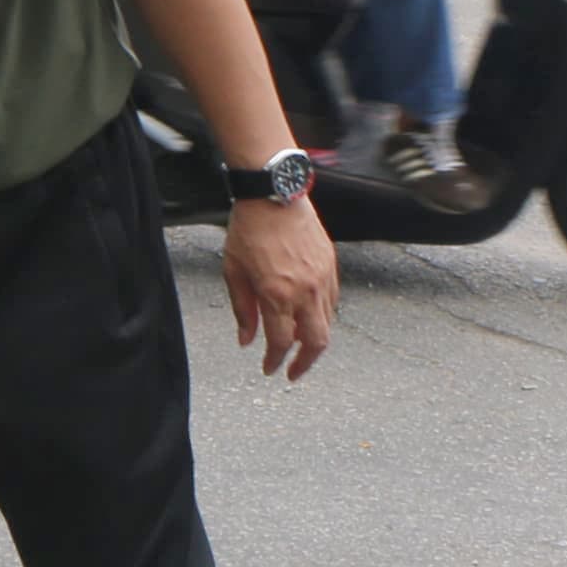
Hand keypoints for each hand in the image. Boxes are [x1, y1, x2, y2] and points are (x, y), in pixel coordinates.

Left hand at [220, 196, 336, 379]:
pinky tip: (307, 315)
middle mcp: (304, 290)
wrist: (273, 195)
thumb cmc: (248, 230)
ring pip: (328, 323)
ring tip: (298, 343)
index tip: (269, 369)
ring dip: (314, 339)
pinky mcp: (331, 266)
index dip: (275, 361)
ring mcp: (321, 278)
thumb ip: (243, 310)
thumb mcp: (234, 272)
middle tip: (293, 372)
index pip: (281, 343)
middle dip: (305, 363)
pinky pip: (332, 301)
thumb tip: (246, 340)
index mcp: (277, 294)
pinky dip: (321, 315)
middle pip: (316, 342)